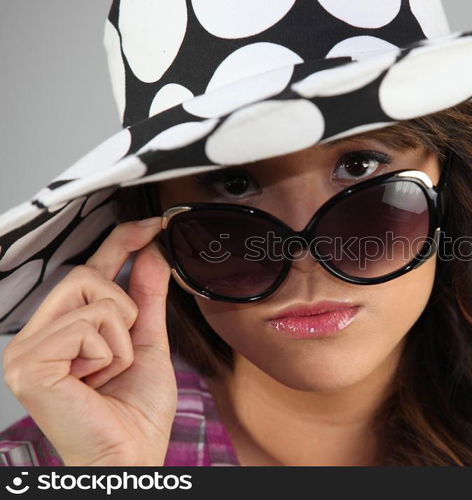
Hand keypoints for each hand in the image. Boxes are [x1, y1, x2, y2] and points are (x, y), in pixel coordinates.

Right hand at [2, 217, 176, 465]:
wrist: (131, 456)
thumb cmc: (135, 412)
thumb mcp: (147, 342)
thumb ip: (147, 296)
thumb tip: (151, 252)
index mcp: (61, 331)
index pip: (87, 271)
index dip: (119, 242)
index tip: (152, 224)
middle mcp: (36, 337)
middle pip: (86, 275)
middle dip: (124, 310)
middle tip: (121, 353)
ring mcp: (27, 350)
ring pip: (92, 297)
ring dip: (121, 338)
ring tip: (107, 373)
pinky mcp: (29, 364)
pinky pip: (87, 324)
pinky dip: (109, 352)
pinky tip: (95, 381)